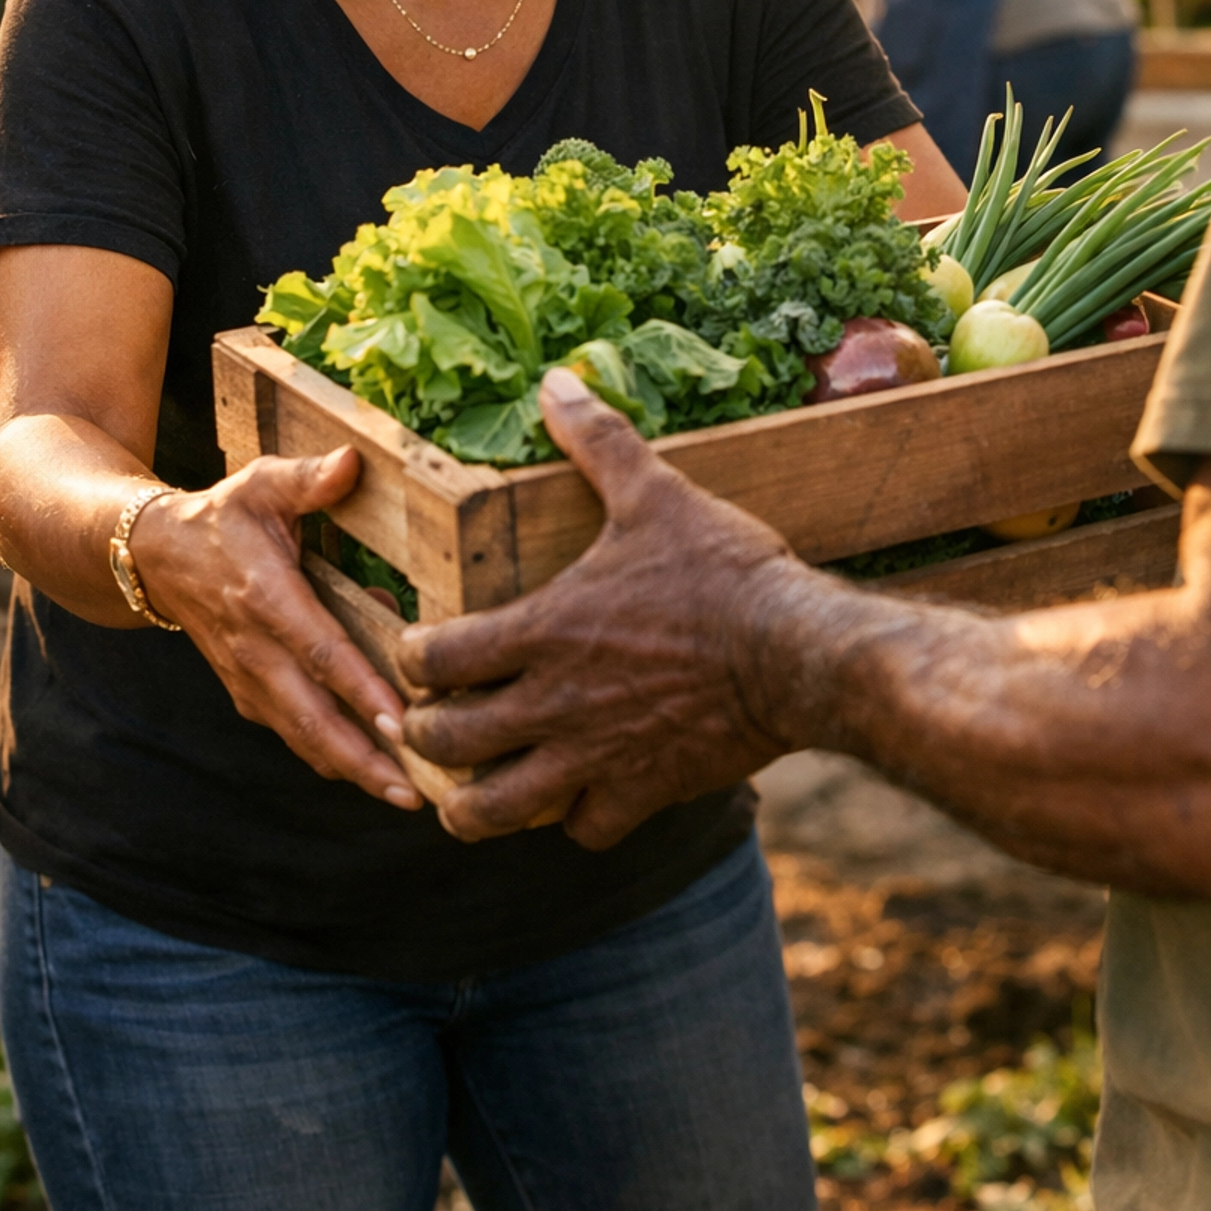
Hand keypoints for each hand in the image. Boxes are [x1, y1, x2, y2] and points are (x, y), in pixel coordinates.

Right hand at [131, 448, 421, 810]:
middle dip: (363, 758)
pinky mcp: (251, 693)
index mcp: (267, 598)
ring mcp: (250, 679)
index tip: (402, 721)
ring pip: (304, 737)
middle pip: (313, 718)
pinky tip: (375, 772)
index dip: (360, 689)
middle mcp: (256, 650)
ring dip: (353, 769)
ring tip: (407, 795)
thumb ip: (307, 478)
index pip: (320, 651)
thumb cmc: (223, 516)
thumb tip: (351, 462)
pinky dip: (332, 756)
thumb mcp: (261, 483)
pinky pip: (294, 732)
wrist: (155, 558)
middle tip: (415, 790)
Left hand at [397, 368, 805, 844]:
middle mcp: (553, 703)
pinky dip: (567, 817)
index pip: (433, 660)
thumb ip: (597, 440)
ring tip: (468, 787)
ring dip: (470, 801)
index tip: (419, 647)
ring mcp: (594, 757)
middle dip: (423, 732)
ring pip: (495, 810)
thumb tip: (555, 382)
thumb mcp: (656, 492)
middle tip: (429, 718)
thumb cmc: (722, 571)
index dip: (413, 656)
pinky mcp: (641, 792)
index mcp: (543, 630)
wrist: (798, 652)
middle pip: (444, 742)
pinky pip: (580, 829)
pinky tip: (573, 794)